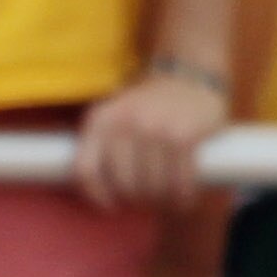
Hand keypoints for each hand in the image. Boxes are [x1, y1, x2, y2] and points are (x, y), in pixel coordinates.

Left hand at [76, 67, 225, 208]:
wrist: (190, 71)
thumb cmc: (148, 107)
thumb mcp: (115, 115)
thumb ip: (99, 146)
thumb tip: (95, 195)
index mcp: (101, 120)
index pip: (86, 172)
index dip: (98, 196)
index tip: (112, 205)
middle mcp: (125, 123)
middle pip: (124, 186)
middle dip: (137, 198)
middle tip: (148, 195)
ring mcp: (154, 130)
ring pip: (151, 189)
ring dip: (161, 199)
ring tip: (166, 193)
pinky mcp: (183, 138)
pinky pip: (178, 185)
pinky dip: (182, 197)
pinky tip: (183, 195)